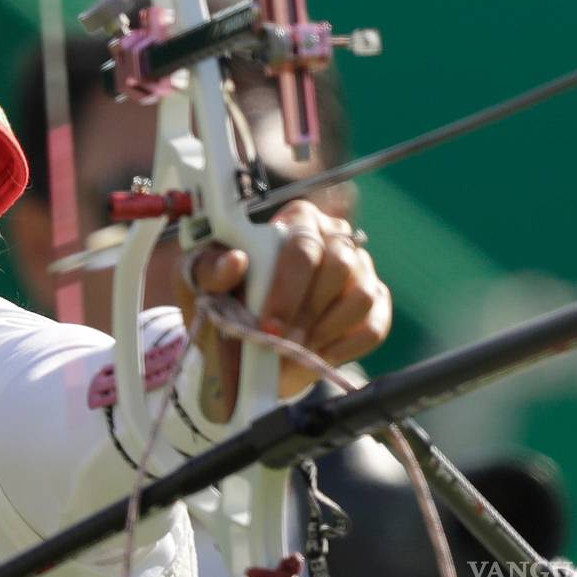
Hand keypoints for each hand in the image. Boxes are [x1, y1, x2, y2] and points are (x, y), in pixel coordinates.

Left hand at [175, 200, 391, 421]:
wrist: (241, 341)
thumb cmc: (223, 299)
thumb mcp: (202, 283)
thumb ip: (210, 269)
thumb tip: (234, 261)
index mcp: (294, 221)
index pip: (303, 245)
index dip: (288, 289)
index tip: (268, 326)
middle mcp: (333, 238)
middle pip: (339, 266)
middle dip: (307, 313)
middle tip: (281, 343)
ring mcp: (359, 270)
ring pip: (360, 295)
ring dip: (325, 331)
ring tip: (294, 350)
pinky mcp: (374, 303)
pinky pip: (374, 326)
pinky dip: (344, 347)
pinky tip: (317, 356)